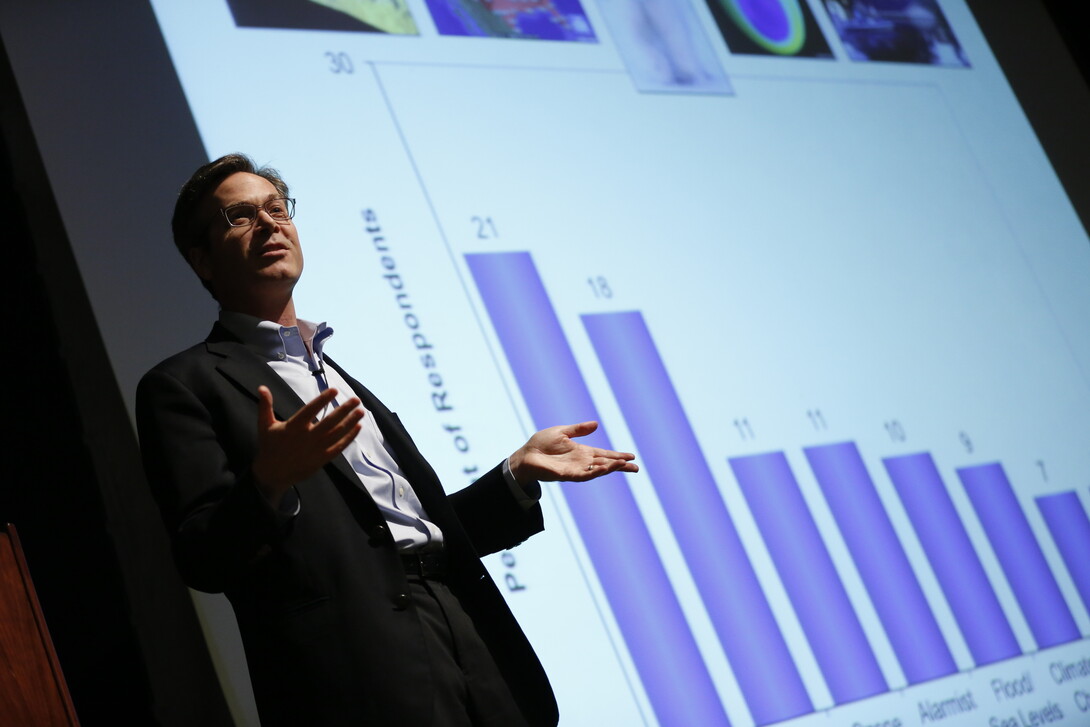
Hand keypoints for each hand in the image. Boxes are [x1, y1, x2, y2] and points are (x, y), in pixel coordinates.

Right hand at [251, 386, 362, 504]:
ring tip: (360, 411)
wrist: (272, 473)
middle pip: (329, 421)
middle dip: (344, 410)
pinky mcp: (321, 459)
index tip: (334, 390)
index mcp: (293, 427)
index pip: (310, 410)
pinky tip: (358, 427)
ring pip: (337, 434)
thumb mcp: (265, 425)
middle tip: (356, 399)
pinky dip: (349, 437)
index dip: (322, 400)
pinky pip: (339, 447)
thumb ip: (265, 406)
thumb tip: (262, 387)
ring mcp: (316, 449)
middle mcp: (307, 437)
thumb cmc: (270, 446)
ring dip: (351, 422)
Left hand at [508, 421, 637, 485]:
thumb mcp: (562, 432)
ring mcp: (575, 469)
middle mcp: (581, 462)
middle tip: (636, 467)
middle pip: (605, 464)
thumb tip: (596, 424)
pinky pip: (585, 475)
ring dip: (611, 468)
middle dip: (620, 466)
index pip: (604, 454)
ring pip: (597, 470)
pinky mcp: (567, 474)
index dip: (617, 456)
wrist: (525, 455)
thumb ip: (579, 429)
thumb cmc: (540, 444)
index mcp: (582, 452)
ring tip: (624, 465)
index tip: (631, 456)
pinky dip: (596, 472)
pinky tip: (605, 468)